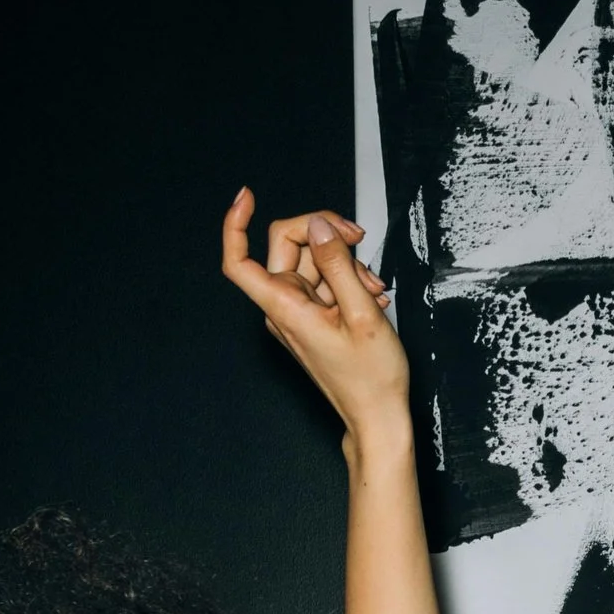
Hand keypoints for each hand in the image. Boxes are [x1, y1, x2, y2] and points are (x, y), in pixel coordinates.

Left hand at [221, 193, 409, 445]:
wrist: (377, 416)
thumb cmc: (370, 380)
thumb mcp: (361, 313)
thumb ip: (338, 263)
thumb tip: (320, 226)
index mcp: (285, 307)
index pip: (239, 261)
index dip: (236, 225)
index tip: (247, 197)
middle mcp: (284, 307)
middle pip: (289, 245)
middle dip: (326, 235)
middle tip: (358, 238)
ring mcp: (297, 311)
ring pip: (313, 260)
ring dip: (347, 264)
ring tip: (373, 289)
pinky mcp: (312, 316)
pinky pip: (324, 280)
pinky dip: (348, 280)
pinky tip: (369, 297)